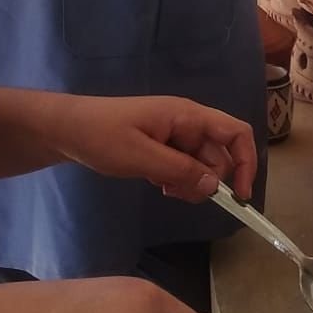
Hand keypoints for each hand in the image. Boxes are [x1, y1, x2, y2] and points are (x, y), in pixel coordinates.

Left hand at [60, 94, 257, 201]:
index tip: (240, 196)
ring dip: (190, 182)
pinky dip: (177, 180)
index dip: (246, 162)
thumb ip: (180, 171)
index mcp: (187, 116)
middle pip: (220, 155)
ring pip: (202, 165)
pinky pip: (184, 167)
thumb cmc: (101, 135)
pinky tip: (156, 183)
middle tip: (177, 193)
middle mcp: (187, 123)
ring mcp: (175, 135)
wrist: (66, 129)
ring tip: (161, 187)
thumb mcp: (140, 156)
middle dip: (208, 180)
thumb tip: (216, 187)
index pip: (236, 133)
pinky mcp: (163, 146)